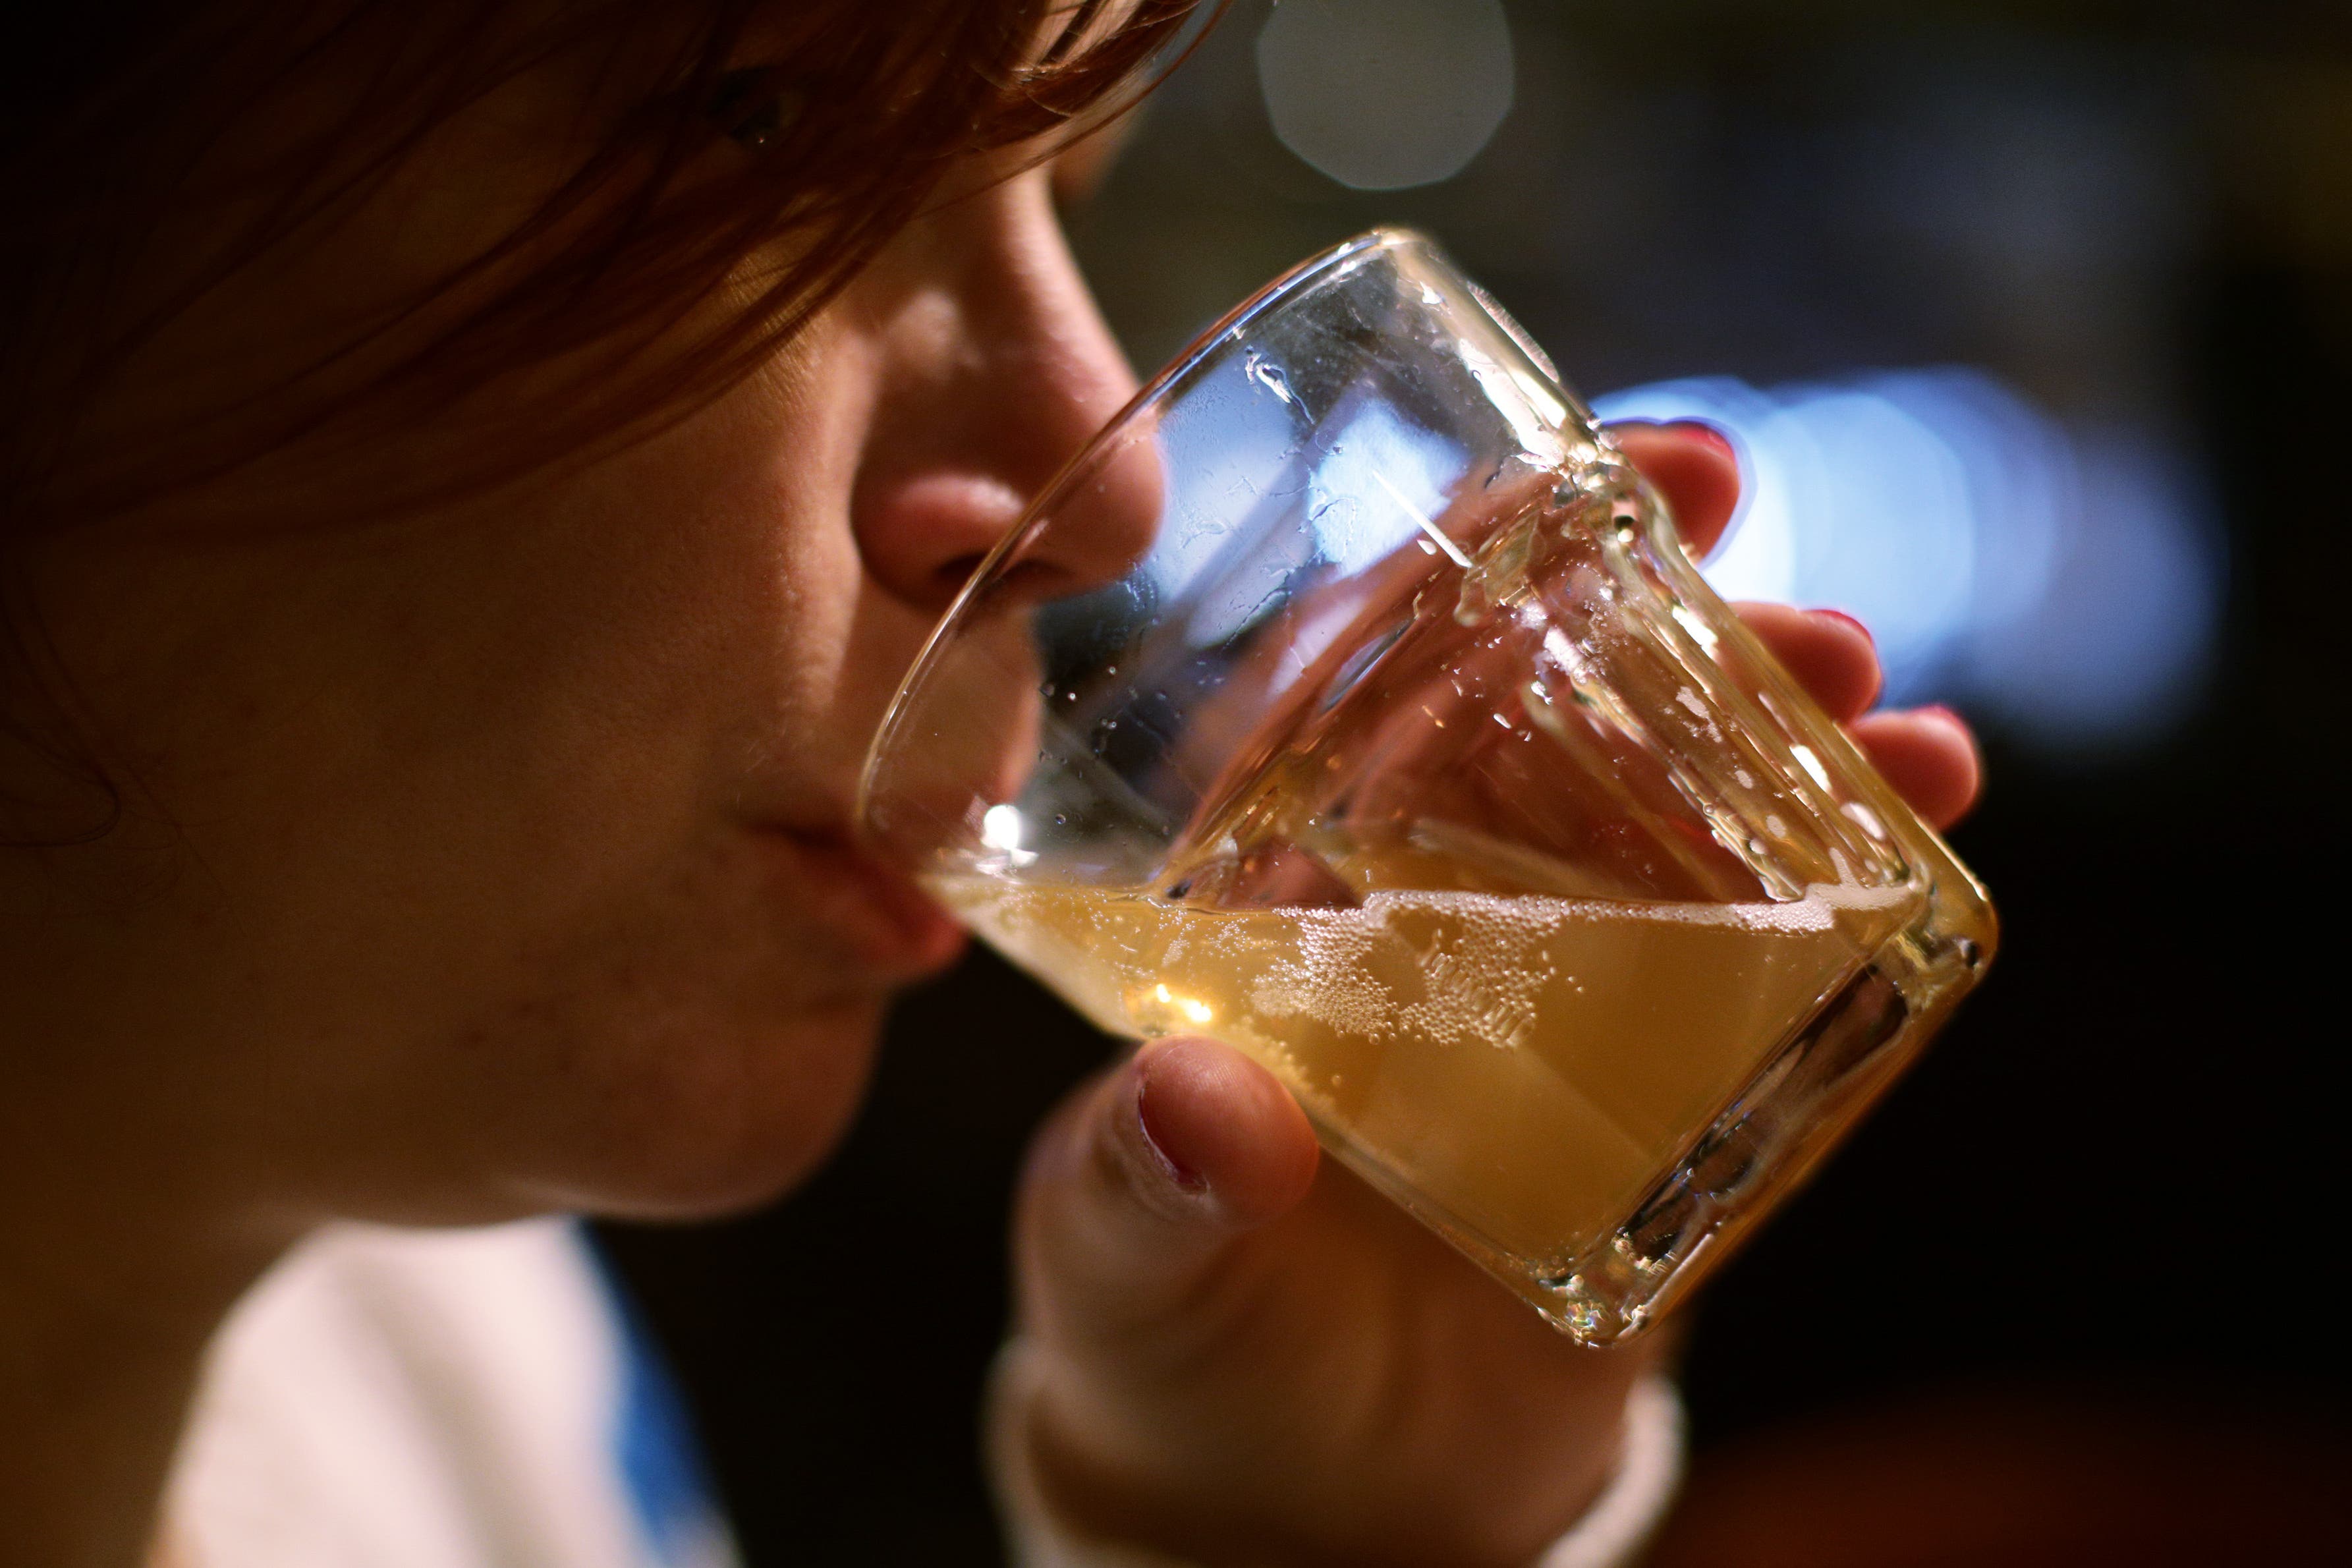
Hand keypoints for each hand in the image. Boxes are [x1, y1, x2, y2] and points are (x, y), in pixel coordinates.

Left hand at [1002, 420, 1983, 1566]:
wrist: (1315, 1490)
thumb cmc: (1181, 1337)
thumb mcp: (1130, 1264)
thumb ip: (1150, 1195)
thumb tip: (1202, 1107)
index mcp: (1282, 889)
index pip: (1366, 679)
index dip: (1462, 560)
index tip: (1566, 463)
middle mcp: (1430, 900)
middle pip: (1552, 706)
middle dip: (1659, 605)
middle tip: (1753, 533)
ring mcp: (1566, 978)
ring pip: (1684, 804)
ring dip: (1784, 722)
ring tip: (1878, 690)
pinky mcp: (1672, 1080)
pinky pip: (1776, 960)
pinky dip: (1857, 885)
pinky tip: (1932, 819)